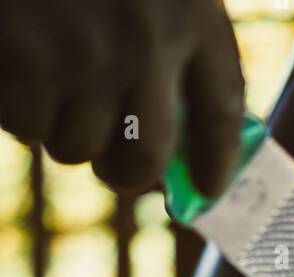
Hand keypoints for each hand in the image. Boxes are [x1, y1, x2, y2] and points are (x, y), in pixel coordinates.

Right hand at [0, 0, 243, 194]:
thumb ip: (168, 45)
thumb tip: (174, 150)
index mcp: (190, 8)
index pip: (221, 109)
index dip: (216, 161)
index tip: (209, 189)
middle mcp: (149, 37)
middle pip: (145, 156)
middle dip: (125, 173)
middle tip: (113, 169)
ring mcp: (87, 55)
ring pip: (77, 146)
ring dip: (57, 126)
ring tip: (44, 71)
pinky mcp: (31, 64)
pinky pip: (25, 126)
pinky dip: (14, 105)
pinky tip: (14, 58)